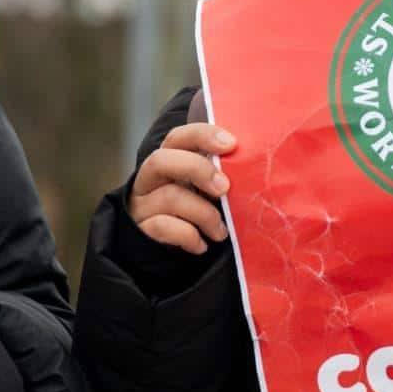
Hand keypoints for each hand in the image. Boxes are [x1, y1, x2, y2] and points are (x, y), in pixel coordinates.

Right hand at [127, 122, 236, 253]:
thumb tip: (250, 167)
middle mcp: (149, 180)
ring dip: (204, 214)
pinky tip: (202, 245)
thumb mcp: (204, 190)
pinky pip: (163, 227)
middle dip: (197, 169)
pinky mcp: (142, 231)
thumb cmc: (194, 214)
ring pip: (169, 197)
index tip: (231, 144)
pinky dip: (189, 236)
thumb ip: (218, 175)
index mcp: (168, 161)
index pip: (177, 138)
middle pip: (161, 160)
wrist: (163, 256)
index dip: (202, 135)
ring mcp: (142, 205)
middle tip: (224, 188)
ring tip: (220, 231)